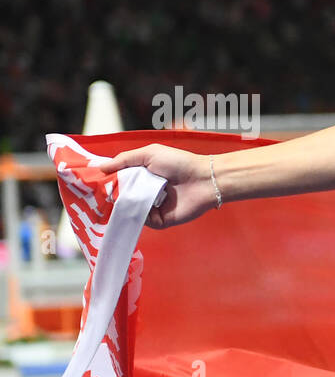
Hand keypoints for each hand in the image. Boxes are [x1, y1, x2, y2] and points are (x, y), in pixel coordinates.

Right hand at [96, 145, 216, 229]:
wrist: (203, 180)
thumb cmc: (178, 163)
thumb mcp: (148, 154)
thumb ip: (124, 160)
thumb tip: (100, 168)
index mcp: (141, 177)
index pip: (117, 183)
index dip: (104, 184)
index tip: (89, 184)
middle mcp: (144, 193)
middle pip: (120, 199)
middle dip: (109, 198)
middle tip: (94, 197)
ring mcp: (152, 208)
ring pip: (129, 211)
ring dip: (123, 207)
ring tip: (116, 200)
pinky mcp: (161, 221)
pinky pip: (143, 221)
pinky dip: (138, 215)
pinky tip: (137, 207)